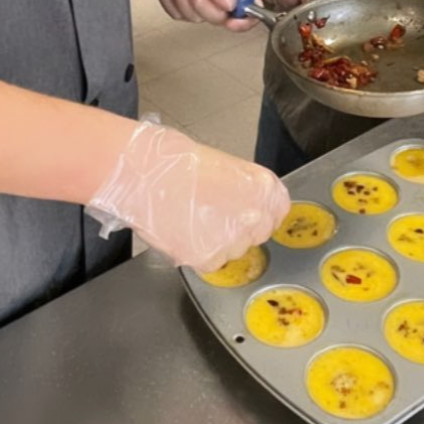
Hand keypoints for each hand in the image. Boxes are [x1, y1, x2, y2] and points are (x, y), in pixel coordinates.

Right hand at [87, 120, 290, 270]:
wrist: (144, 173)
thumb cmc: (176, 161)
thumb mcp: (224, 166)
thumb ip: (243, 190)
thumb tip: (244, 207)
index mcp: (263, 187)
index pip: (278, 210)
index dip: (261, 212)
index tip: (248, 213)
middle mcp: (255, 216)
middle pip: (257, 234)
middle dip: (239, 228)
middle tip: (213, 215)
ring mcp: (233, 240)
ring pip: (234, 250)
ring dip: (219, 241)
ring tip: (193, 220)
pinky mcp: (208, 257)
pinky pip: (211, 262)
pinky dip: (199, 252)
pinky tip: (184, 232)